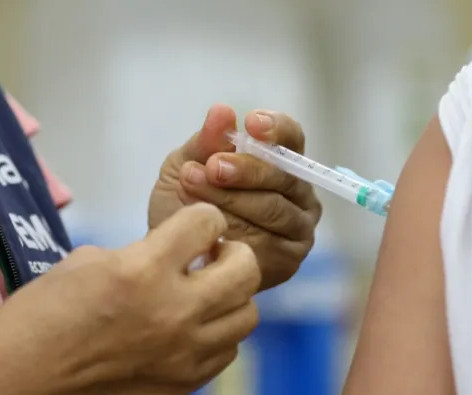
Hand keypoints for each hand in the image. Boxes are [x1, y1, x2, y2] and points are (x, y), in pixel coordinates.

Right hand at [0, 203, 260, 394]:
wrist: (19, 380)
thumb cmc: (38, 320)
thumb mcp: (86, 261)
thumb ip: (139, 251)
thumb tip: (170, 251)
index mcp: (142, 270)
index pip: (207, 223)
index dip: (202, 217)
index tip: (194, 224)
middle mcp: (172, 312)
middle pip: (246, 269)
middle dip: (233, 251)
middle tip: (212, 253)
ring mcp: (182, 353)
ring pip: (246, 315)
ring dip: (230, 296)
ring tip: (205, 292)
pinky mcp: (181, 383)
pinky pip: (226, 352)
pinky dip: (217, 334)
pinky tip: (191, 327)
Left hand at [150, 104, 321, 290]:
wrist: (173, 258)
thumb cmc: (185, 207)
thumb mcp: (185, 167)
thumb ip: (204, 143)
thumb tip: (222, 111)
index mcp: (281, 162)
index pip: (292, 138)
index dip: (277, 128)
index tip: (251, 123)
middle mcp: (298, 194)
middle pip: (284, 175)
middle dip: (246, 170)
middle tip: (212, 167)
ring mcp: (298, 229)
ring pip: (274, 209)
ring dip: (232, 199)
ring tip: (194, 190)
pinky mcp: (288, 260)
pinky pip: (268, 242)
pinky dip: (236, 233)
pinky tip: (211, 230)